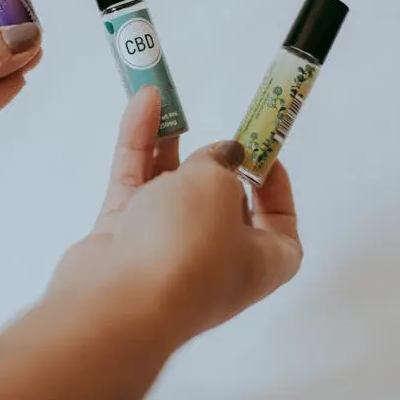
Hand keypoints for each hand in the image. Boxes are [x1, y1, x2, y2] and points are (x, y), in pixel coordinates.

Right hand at [48, 86, 301, 342]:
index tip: (264, 154)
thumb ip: (221, 163)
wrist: (119, 302)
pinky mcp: (125, 239)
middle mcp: (216, 258)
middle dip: (215, 160)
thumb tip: (223, 156)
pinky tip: (143, 106)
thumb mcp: (220, 189)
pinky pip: (137, 184)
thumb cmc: (187, 251)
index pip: (280, 225)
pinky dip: (140, 146)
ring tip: (166, 97)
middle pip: (221, 203)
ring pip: (172, 187)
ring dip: (170, 142)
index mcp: (260, 261)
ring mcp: (166, 249)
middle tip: (216, 124)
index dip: (276, 188)